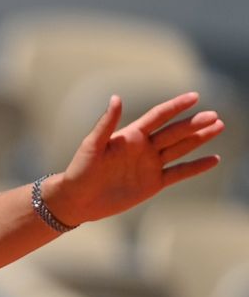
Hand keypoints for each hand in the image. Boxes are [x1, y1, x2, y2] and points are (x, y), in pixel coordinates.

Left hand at [45, 92, 223, 225]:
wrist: (78, 199)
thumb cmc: (80, 169)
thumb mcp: (92, 145)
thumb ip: (106, 123)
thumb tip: (116, 98)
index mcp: (131, 135)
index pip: (158, 116)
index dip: (175, 106)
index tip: (195, 96)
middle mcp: (144, 148)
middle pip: (174, 132)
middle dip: (194, 124)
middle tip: (215, 116)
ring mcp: (150, 165)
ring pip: (180, 149)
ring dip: (199, 139)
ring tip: (218, 127)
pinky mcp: (153, 183)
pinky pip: (179, 173)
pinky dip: (196, 167)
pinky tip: (213, 159)